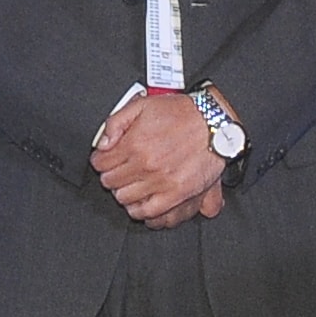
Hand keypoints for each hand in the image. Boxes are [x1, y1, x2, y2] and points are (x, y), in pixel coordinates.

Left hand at [95, 91, 227, 228]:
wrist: (214, 123)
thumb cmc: (182, 113)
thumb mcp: (143, 105)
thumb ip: (116, 122)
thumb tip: (103, 143)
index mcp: (135, 143)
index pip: (101, 162)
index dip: (100, 161)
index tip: (104, 160)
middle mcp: (146, 164)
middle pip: (111, 182)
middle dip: (111, 176)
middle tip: (118, 172)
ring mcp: (161, 181)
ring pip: (125, 198)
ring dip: (123, 192)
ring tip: (129, 185)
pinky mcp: (177, 194)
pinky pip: (149, 211)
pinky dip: (140, 210)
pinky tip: (139, 203)